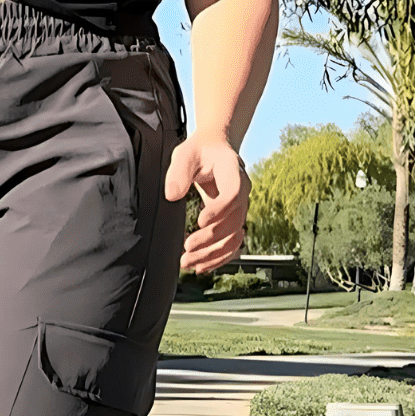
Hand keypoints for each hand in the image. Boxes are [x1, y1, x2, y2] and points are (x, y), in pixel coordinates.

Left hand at [165, 131, 248, 273]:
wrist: (215, 149)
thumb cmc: (200, 151)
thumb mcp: (185, 154)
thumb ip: (178, 172)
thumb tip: (172, 196)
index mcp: (233, 173)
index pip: (233, 194)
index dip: (219, 210)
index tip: (200, 221)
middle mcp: (242, 193)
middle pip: (233, 222)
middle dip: (210, 239)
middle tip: (187, 248)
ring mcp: (239, 209)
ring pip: (234, 238)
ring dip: (213, 254)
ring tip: (189, 263)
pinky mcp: (233, 220)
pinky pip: (232, 244)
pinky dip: (219, 258)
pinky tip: (201, 266)